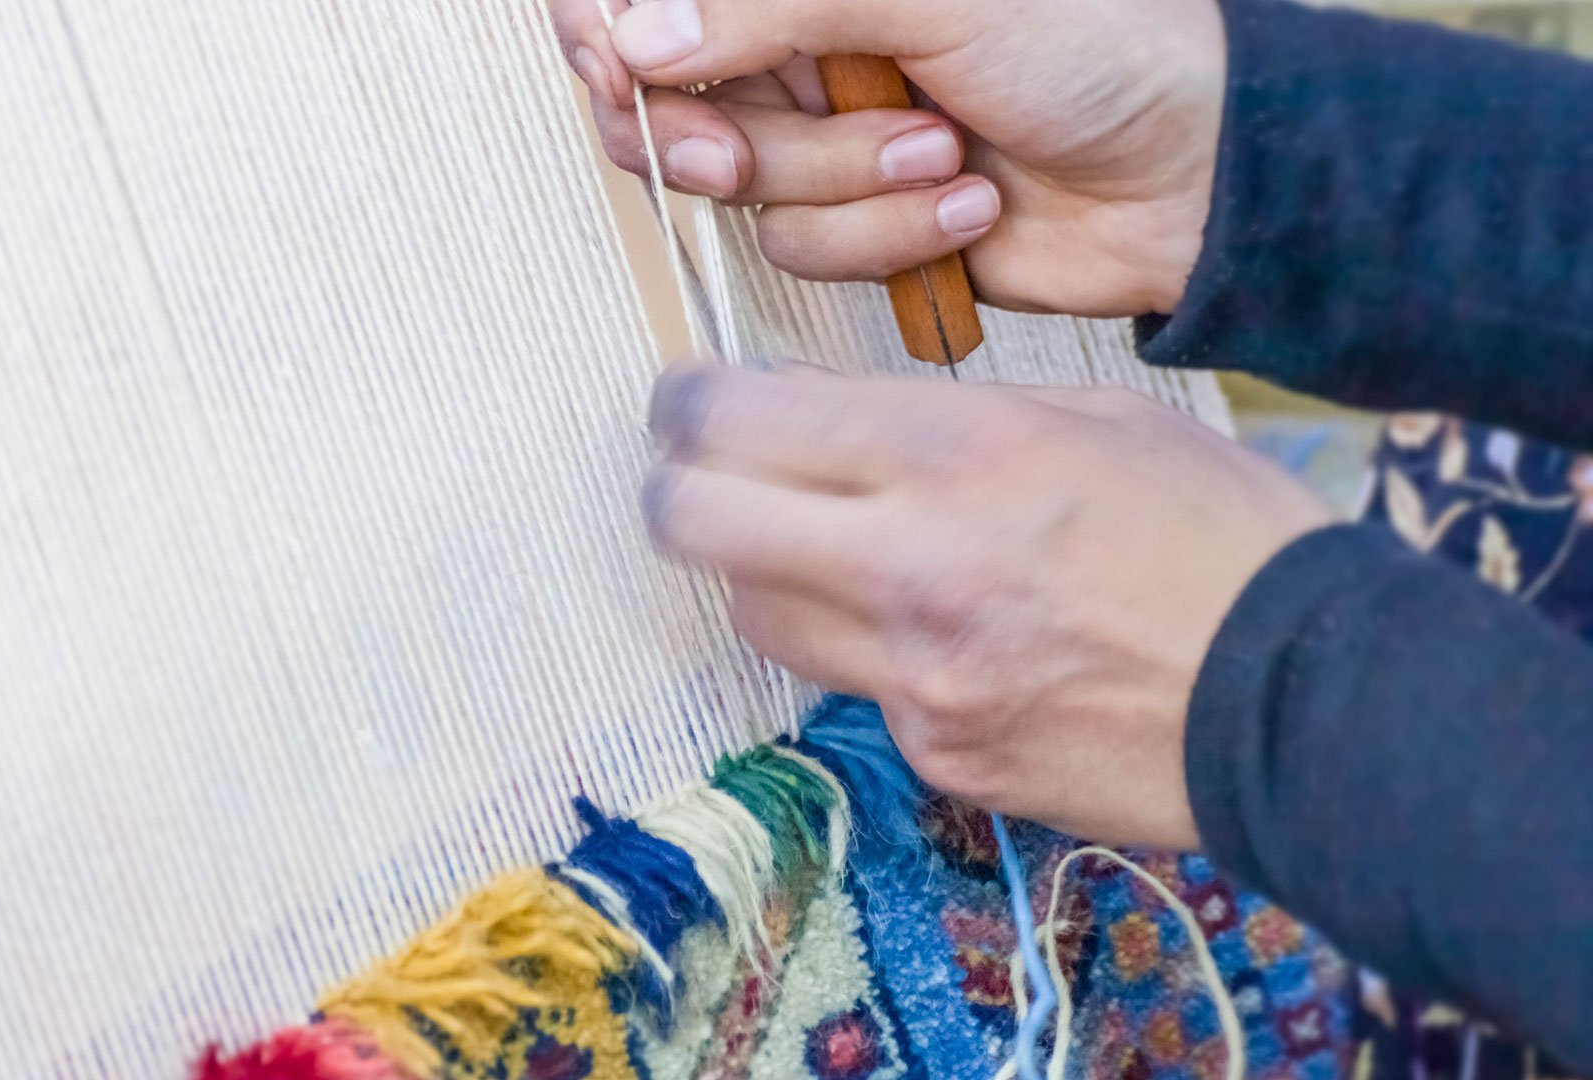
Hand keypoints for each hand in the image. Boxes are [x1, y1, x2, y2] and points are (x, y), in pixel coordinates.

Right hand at [549, 0, 1225, 316]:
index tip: (618, 62)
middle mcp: (798, 40)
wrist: (1187, 173)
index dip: (607, 26)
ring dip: (839, 180)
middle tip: (737, 147)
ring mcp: (820, 133)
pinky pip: (802, 248)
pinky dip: (883, 235)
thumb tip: (636, 35)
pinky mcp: (853, 220)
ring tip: (941, 146)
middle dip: (714, 130)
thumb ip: (772, 5)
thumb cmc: (1095, 46)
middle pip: (663, 95)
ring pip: (738, 184)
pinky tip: (963, 200)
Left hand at [641, 364, 1331, 849]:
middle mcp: (910, 567)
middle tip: (693, 464)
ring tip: (815, 539)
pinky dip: (861, 647)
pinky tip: (930, 627)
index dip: (687, 400)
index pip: (737, 419)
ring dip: (759, 565)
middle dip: (674, 482)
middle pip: (694, 521)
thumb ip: (946, 413)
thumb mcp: (1093, 417)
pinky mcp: (938, 755)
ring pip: (755, 611)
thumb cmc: (1222, 533)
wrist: (1313, 701)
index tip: (688, 396)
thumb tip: (828, 411)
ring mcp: (915, 677)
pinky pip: (851, 687)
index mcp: (956, 455)